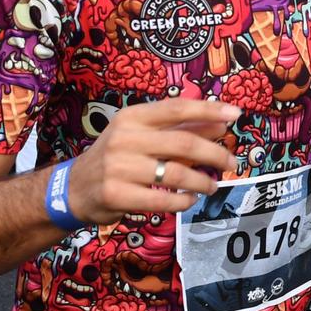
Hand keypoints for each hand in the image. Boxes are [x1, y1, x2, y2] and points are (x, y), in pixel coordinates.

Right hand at [66, 99, 239, 225]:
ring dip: (202, 181)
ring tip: (212, 185)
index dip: (208, 110)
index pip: (176, 108)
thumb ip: (179, 129)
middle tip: (231, 162)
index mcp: (131, 117)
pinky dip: (184, 201)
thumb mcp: (142, 135)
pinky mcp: (117, 195)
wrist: (75, 187)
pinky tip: (190, 200)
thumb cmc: (117, 157)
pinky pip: (163, 200)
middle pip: (182, 143)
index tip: (235, 115)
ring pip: (176, 174)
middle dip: (214, 153)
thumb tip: (220, 125)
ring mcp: (118, 167)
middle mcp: (124, 138)